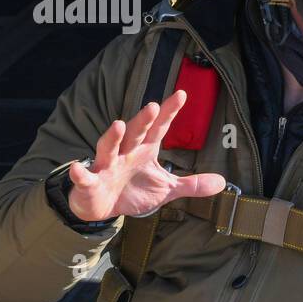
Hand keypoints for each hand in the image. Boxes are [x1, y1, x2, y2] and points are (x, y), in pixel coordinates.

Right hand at [67, 90, 226, 220]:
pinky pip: (85, 177)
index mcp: (144, 150)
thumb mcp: (167, 189)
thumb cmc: (134, 191)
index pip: (159, 128)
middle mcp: (125, 153)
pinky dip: (81, 173)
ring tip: (119, 124)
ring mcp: (107, 166)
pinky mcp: (91, 182)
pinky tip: (79, 168)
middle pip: (135, 133)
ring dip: (113, 137)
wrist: (103, 207)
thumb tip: (222, 181)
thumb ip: (192, 184)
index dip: (169, 112)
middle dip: (143, 120)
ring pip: (109, 148)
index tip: (182, 94)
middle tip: (154, 106)